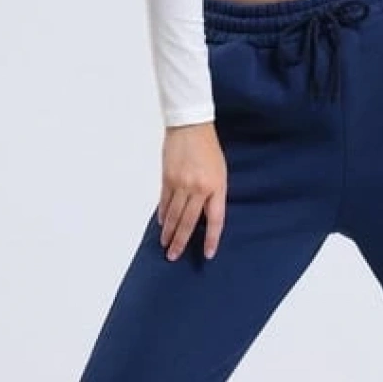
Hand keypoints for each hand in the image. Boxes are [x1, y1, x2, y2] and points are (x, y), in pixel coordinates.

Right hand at [158, 122, 226, 260]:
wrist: (191, 126)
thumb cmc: (209, 148)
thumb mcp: (220, 172)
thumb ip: (213, 194)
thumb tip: (204, 215)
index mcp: (216, 187)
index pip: (215, 220)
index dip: (211, 238)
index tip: (208, 253)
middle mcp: (198, 188)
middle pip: (188, 222)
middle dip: (180, 241)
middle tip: (174, 256)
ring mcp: (180, 183)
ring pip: (173, 215)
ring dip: (168, 232)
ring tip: (165, 244)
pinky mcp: (167, 178)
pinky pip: (164, 201)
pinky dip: (163, 214)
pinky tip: (162, 223)